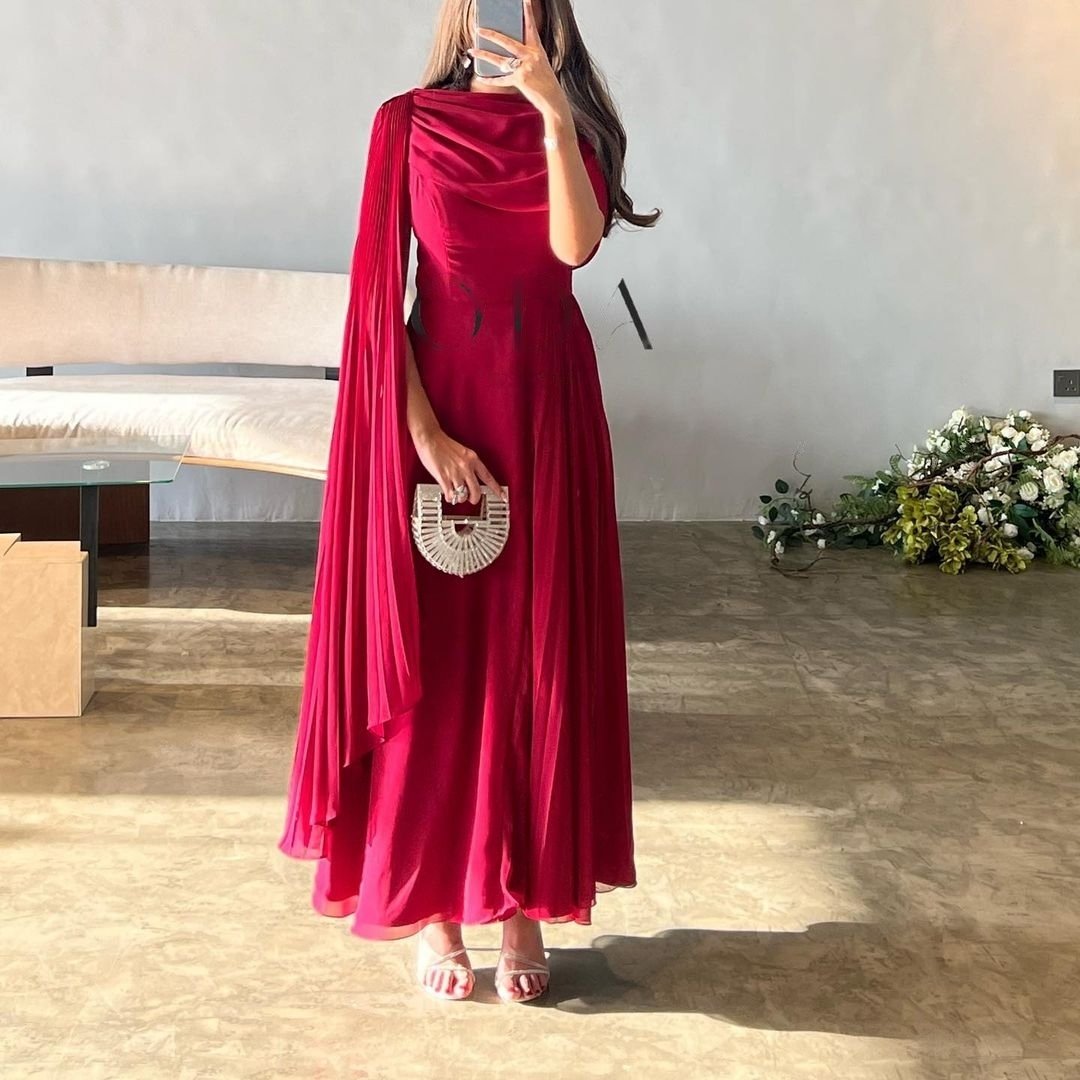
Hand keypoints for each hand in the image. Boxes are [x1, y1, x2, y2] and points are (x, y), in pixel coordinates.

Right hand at [412, 425, 505, 504]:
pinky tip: (448, 494)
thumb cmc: (442, 443)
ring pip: (463, 495)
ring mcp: (455, 473)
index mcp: (473, 459)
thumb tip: (470, 477)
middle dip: (474, 498)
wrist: (430, 437)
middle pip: (476, 491)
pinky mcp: (444, 477)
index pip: (488, 477)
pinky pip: (450, 494)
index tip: (502, 496)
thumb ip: (468, 464)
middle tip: (471, 499)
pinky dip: (450, 497)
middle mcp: (466, 467)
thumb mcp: (462, 452)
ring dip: (459, 498)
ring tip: (456, 495)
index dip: (496, 489)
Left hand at [468, 0, 569, 121]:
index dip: (527, 13)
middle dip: (491, 35)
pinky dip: (491, 80)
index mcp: (537, 50)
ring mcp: (525, 68)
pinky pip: (502, 80)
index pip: (531, 28)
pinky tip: (482, 78)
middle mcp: (531, 56)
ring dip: (484, 55)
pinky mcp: (520, 81)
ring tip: (472, 50)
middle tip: (479, 29)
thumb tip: (505, 53)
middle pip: (507, 42)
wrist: (553, 99)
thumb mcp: (540, 64)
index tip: (524, 0)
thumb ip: (526, 56)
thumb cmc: (546, 82)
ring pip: (500, 60)